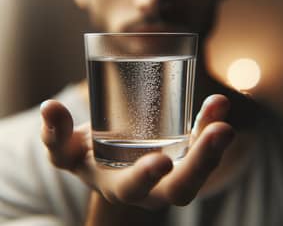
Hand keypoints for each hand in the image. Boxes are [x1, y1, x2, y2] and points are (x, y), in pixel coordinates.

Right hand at [40, 94, 233, 209]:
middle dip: (202, 162)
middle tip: (221, 131)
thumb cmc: (88, 156)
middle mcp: (153, 186)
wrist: (112, 159)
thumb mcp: (66, 149)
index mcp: (122, 187)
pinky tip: (217, 105)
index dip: (145, 178)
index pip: (134, 189)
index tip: (159, 162)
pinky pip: (203, 143)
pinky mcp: (184, 151)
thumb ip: (55, 134)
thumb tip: (49, 108)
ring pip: (201, 165)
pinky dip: (211, 124)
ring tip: (220, 110)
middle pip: (182, 187)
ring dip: (214, 140)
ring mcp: (173, 169)